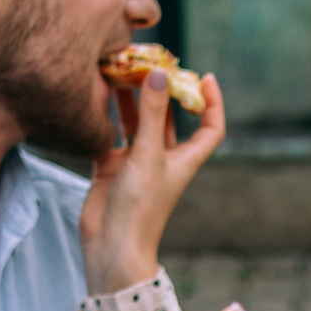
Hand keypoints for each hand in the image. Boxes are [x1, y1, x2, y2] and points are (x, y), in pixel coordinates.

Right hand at [79, 64, 225, 293]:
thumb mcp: (148, 155)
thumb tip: (159, 73)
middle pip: (167, 117)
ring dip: (130, 99)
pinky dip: (106, 118)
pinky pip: (110, 135)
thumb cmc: (139, 208)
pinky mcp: (111, 167)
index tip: (205, 77)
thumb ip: (151, 113)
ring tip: (119, 70)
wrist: (110, 248)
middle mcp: (162, 159)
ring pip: (136, 122)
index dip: (212, 103)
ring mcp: (135, 163)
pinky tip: (97, 98)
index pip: (209, 128)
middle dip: (160, 90)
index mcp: (183, 160)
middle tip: (149, 61)